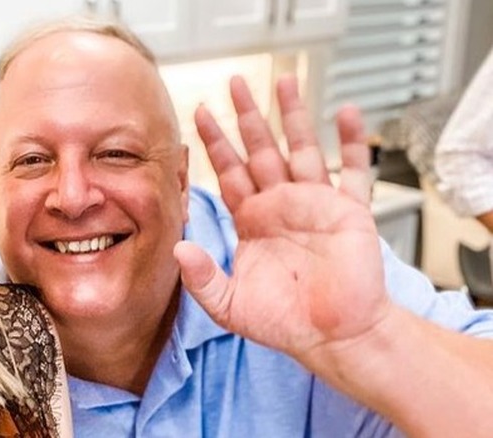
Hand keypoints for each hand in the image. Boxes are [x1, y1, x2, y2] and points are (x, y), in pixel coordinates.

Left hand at [174, 75, 391, 363]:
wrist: (332, 338)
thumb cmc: (284, 323)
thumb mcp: (229, 305)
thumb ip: (202, 278)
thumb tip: (180, 248)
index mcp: (252, 220)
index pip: (229, 171)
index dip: (215, 143)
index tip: (200, 113)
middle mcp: (281, 205)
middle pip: (261, 149)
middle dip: (248, 116)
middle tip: (236, 82)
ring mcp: (316, 203)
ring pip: (302, 148)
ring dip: (293, 115)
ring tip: (285, 81)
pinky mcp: (350, 211)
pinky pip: (352, 170)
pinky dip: (351, 142)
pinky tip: (346, 113)